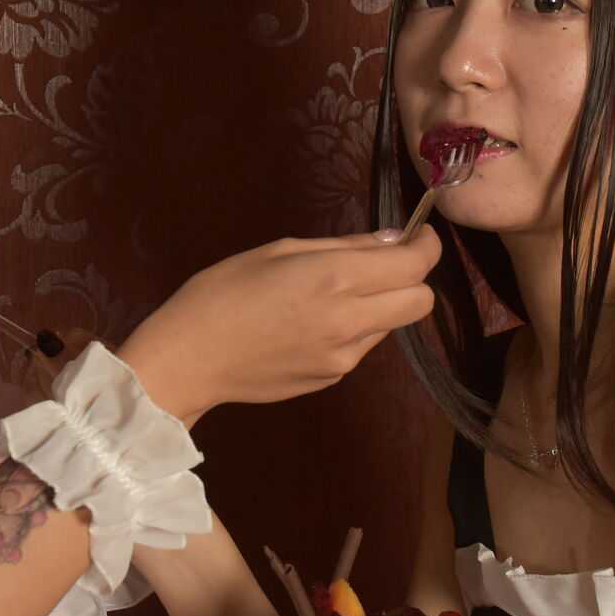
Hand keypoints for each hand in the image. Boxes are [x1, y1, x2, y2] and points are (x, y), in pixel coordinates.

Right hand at [120, 229, 440, 422]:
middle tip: (383, 266)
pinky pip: (361, 347)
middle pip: (421, 302)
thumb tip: (391, 241)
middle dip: (413, 279)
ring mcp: (344, 358)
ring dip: (380, 306)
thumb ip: (342, 248)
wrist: (189, 359)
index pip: (414, 265)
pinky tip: (308, 325)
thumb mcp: (279, 252)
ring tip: (330, 297)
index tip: (417, 236)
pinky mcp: (332, 379)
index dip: (425, 246)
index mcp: (334, 280)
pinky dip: (352, 330)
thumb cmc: (222, 292)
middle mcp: (349, 321)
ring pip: (392, 326)